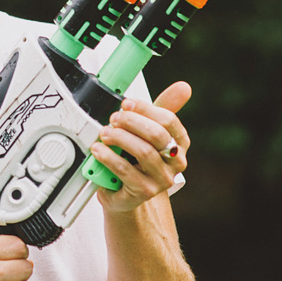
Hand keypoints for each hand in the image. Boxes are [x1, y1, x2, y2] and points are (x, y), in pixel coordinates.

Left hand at [92, 81, 191, 213]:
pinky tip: (98, 150)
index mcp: (180, 142)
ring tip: (104, 133)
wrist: (126, 193)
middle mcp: (176, 161)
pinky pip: (125, 171)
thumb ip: (160, 109)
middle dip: (132, 122)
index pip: (168, 120)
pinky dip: (109, 157)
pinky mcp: (145, 191)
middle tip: (114, 118)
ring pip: (143, 152)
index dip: (145, 109)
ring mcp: (162, 179)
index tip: (126, 104)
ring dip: (119, 138)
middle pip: (157, 135)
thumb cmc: (137, 159)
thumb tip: (183, 87)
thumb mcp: (148, 132)